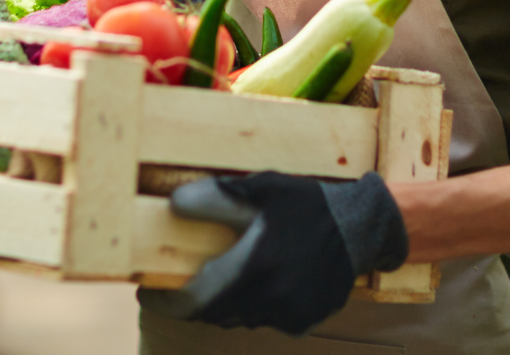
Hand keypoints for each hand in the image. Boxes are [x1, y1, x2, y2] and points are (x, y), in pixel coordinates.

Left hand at [138, 171, 406, 335]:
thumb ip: (217, 197)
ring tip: (221, 273)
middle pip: (214, 312)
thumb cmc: (306, 203)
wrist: (362, 226)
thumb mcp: (262, 189)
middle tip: (179, 283)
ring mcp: (288, 314)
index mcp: (254, 265)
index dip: (166, 302)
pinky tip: (263, 277)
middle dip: (192, 300)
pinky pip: (266, 318)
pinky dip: (254, 303)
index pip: (195, 299)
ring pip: (239, 317)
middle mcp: (269, 297)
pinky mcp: (304, 320)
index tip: (147, 294)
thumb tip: (174, 203)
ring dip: (224, 300)